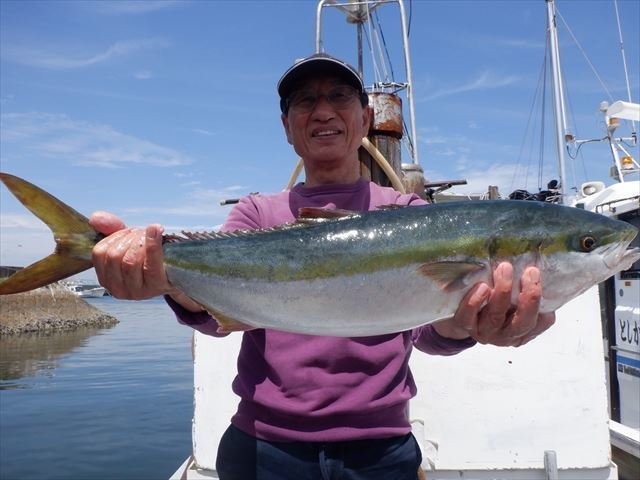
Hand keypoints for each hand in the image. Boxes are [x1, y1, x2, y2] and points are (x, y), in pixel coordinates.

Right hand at [89, 211, 173, 299]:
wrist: (177, 272)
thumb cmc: (148, 257)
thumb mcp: (127, 243)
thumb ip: (110, 230)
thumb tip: (95, 218)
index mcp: (106, 278)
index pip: (99, 253)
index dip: (114, 237)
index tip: (128, 233)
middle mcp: (117, 289)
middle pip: (115, 256)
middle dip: (129, 238)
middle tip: (141, 235)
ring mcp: (137, 291)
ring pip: (131, 260)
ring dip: (140, 242)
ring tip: (151, 237)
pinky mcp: (156, 286)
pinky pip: (151, 263)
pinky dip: (153, 243)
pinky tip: (156, 229)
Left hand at [433, 262, 555, 346]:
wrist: (460, 315)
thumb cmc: (494, 301)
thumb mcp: (514, 299)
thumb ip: (526, 290)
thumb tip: (539, 265)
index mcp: (524, 330)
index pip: (542, 321)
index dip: (543, 302)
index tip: (539, 276)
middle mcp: (506, 336)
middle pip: (522, 323)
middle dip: (529, 297)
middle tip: (530, 271)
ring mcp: (484, 332)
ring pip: (496, 317)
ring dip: (502, 292)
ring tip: (505, 269)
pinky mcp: (465, 325)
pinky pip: (468, 317)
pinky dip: (475, 302)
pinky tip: (482, 287)